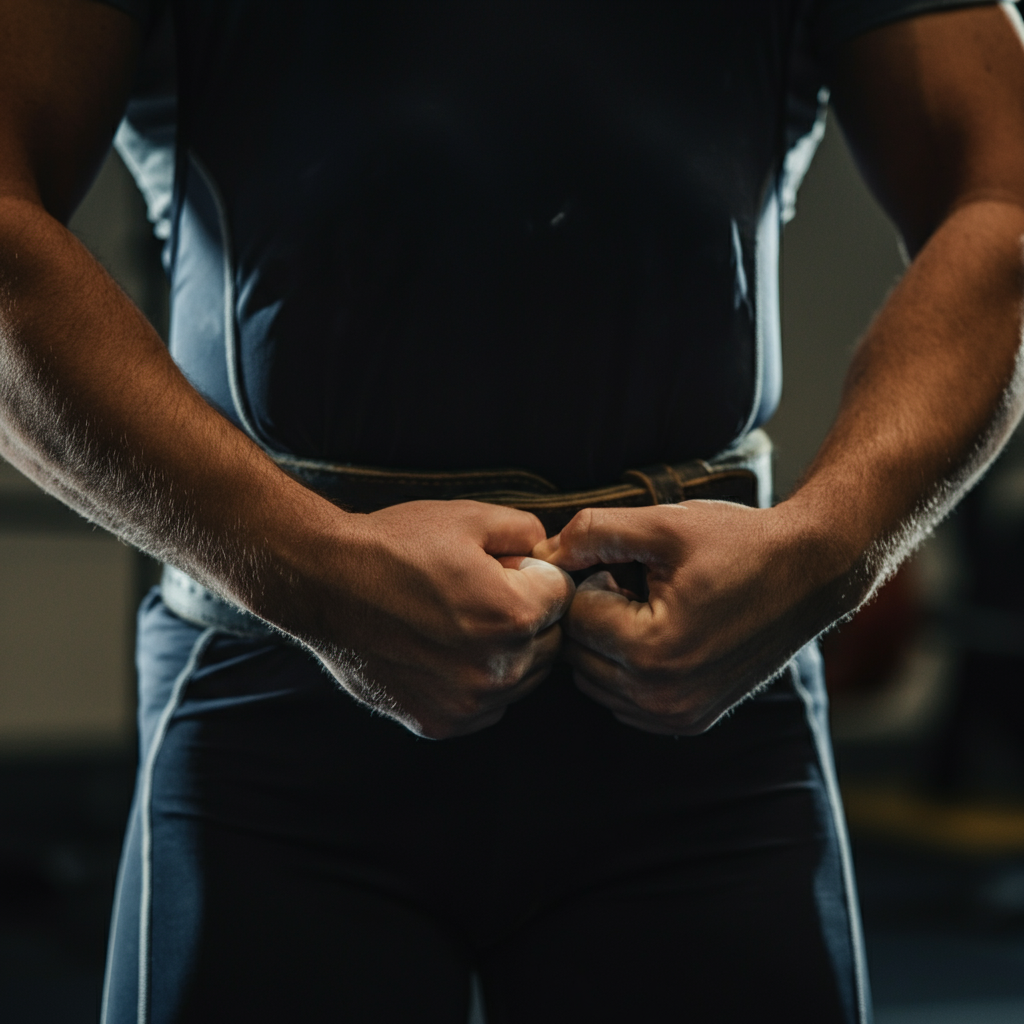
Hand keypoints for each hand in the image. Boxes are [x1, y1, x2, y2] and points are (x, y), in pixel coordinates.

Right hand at [276, 499, 574, 738]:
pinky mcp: (440, 723)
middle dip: (528, 614)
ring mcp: (467, 703)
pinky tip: (443, 651)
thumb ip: (527, 532)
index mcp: (513, 615)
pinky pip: (487, 706)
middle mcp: (497, 669)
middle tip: (479, 593)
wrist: (322, 582)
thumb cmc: (394, 545)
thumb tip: (549, 553)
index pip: (563, 594)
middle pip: (550, 642)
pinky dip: (477, 682)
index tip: (502, 566)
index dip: (535, 572)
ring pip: (522, 678)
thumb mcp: (470, 516)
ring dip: (506, 652)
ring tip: (458, 621)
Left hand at [533, 500, 846, 734]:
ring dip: (608, 644)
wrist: (812, 572)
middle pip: (579, 655)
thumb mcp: (663, 524)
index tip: (626, 565)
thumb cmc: (739, 543)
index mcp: (651, 650)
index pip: (574, 618)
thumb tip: (543, 551)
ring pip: (596, 682)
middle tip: (636, 584)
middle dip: (595, 615)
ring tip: (650, 608)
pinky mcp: (692, 720)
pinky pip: (625, 702)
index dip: (591, 580)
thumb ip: (594, 532)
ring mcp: (678, 716)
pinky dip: (627, 670)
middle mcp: (662, 697)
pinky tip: (662, 635)